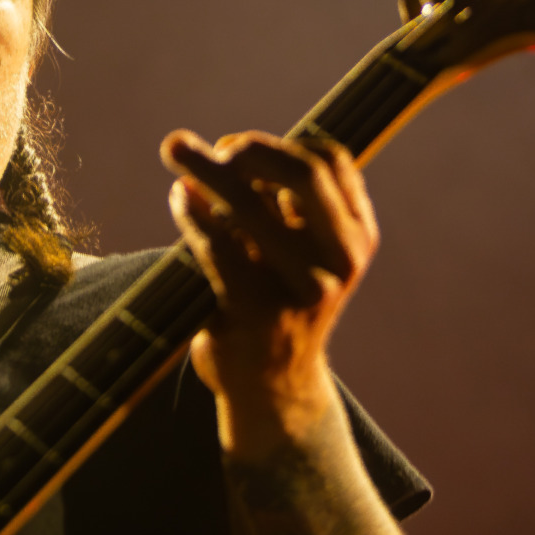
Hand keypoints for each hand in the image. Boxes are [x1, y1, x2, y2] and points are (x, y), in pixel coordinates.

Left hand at [161, 128, 378, 457]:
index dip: (279, 143)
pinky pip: (219, 246)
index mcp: (358, 237)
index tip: (234, 147)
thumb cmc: (276, 303)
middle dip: (245, 148)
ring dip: (205, 172)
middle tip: (193, 145)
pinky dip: (194, 214)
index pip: (331, 163)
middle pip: (301, 174)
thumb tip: (221, 148)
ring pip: (252, 206)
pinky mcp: (259, 313)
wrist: (273, 390)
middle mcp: (342, 260)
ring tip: (177, 158)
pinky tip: (180, 199)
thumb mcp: (299, 253)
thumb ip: (282, 204)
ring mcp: (304, 288)